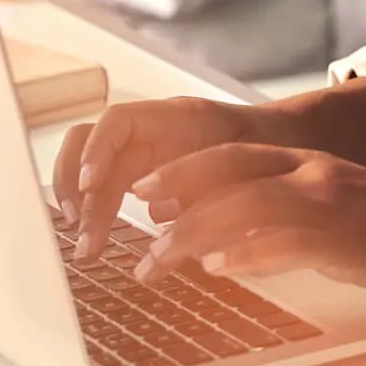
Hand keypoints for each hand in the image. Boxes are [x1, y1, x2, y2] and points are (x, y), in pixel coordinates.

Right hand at [52, 97, 273, 257]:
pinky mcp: (146, 174)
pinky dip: (99, 212)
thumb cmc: (270, 145)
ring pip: (95, 171)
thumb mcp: (246, 163)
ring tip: (87, 248)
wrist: (284, 141)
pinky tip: (100, 242)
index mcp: (176, 117)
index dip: (97, 151)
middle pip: (93, 150)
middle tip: (86, 241)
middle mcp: (152, 131)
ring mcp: (145, 151)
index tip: (91, 188)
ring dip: (84, 207)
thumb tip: (162, 213)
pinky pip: (110, 188)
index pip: (118, 122)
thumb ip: (208, 182)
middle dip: (81, 193)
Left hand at [127, 144, 365, 304]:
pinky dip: (248, 252)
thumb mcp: (332, 213)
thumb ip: (282, 220)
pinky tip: (220, 268)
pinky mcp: (346, 237)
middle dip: (175, 190)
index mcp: (309, 164)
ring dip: (193, 231)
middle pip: (228, 170)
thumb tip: (229, 246)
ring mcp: (329, 203)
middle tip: (136, 214)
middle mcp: (313, 174)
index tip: (146, 191)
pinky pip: (287, 240)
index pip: (232, 156)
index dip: (184, 170)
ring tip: (159, 260)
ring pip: (245, 203)